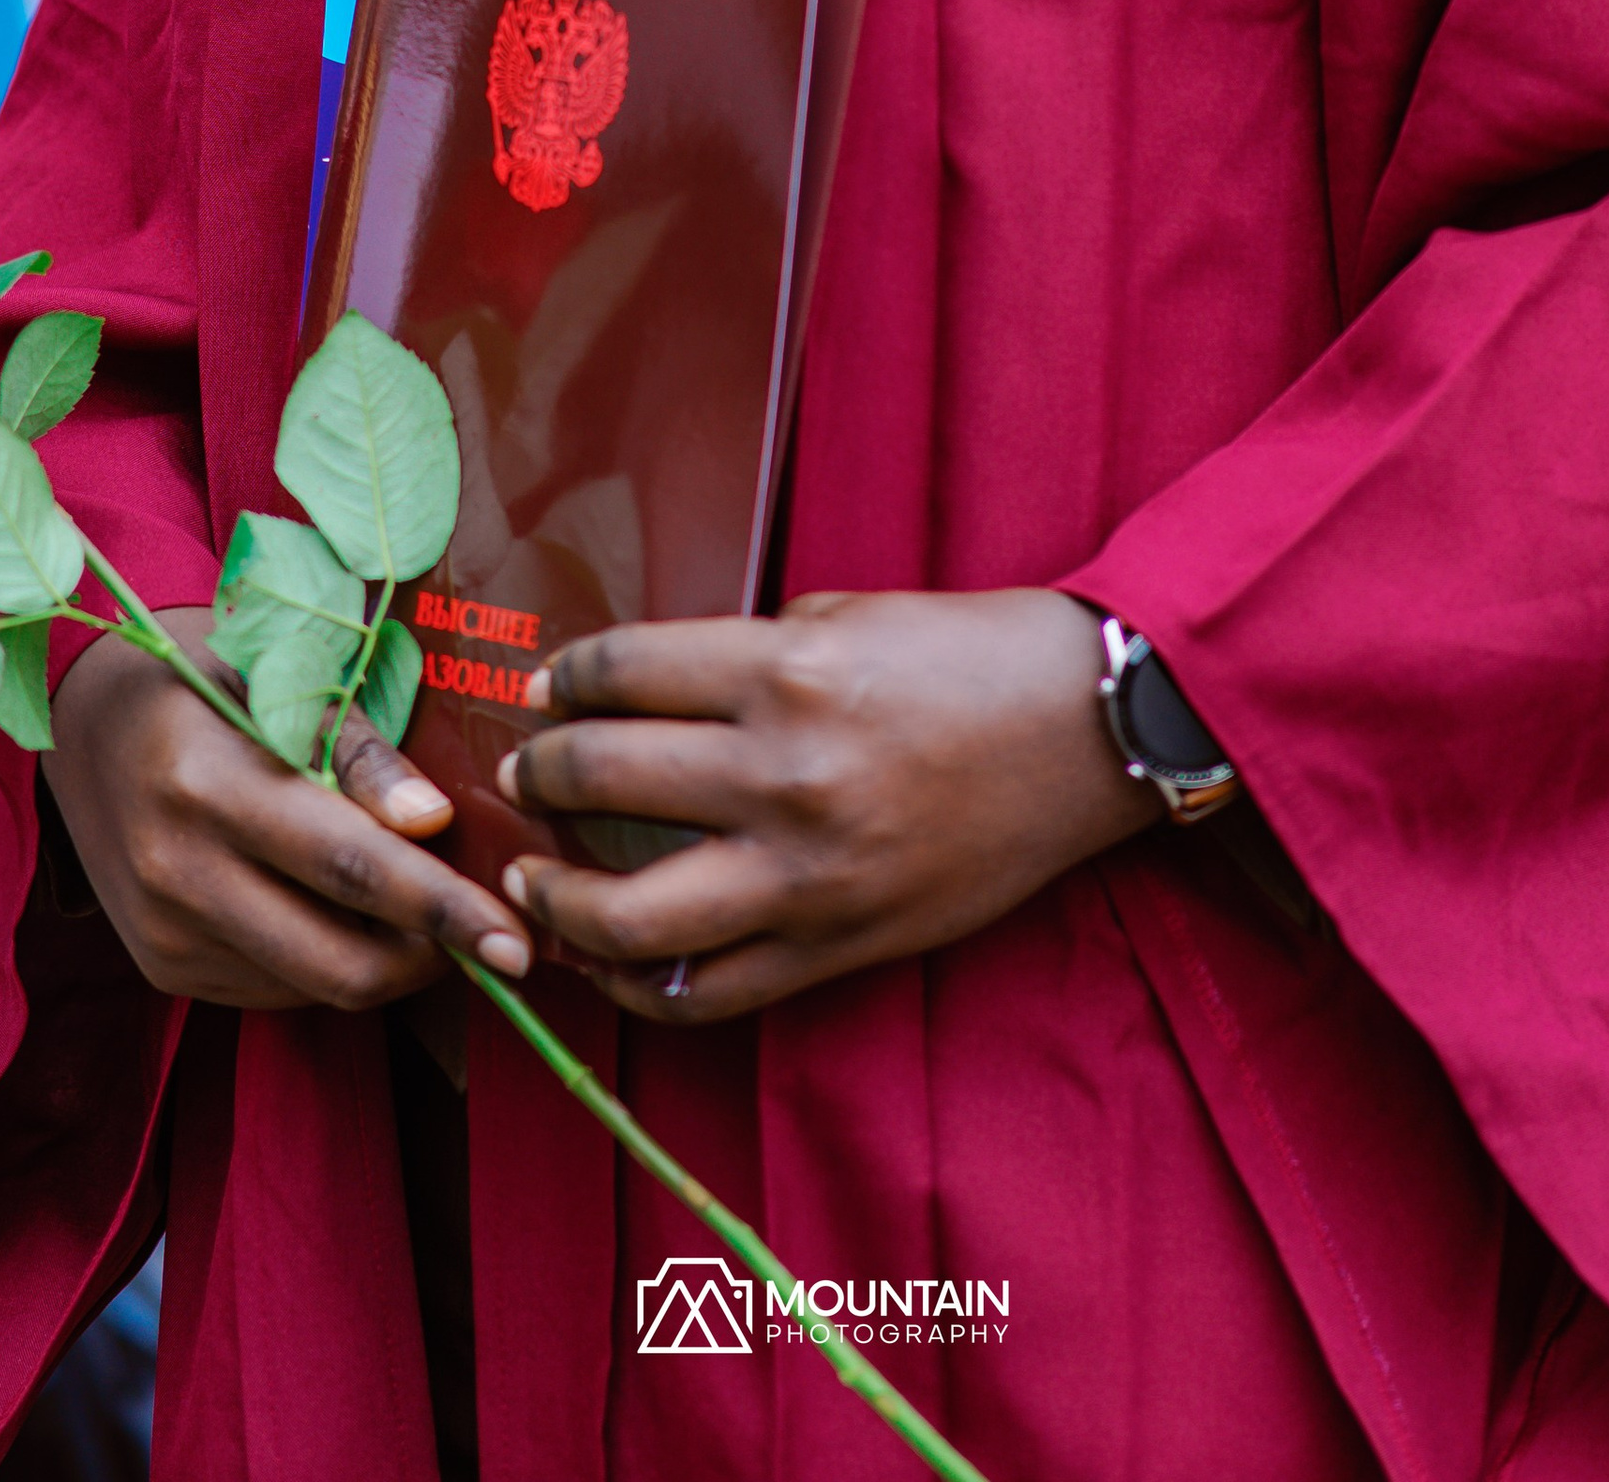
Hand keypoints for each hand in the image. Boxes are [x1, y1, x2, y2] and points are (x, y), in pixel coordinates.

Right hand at [47, 607, 532, 1010]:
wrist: (85, 715)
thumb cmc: (207, 674)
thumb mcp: (281, 673)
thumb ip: (355, 749)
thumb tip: (432, 822)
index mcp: (208, 784)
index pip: (349, 867)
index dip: (443, 909)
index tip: (516, 939)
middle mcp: (178, 873)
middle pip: (337, 960)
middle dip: (431, 957)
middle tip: (490, 929)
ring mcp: (164, 934)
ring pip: (313, 986)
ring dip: (385, 958)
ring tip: (413, 899)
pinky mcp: (162, 968)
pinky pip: (276, 988)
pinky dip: (328, 958)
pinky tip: (339, 904)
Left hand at [496, 586, 1154, 1022]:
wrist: (1084, 732)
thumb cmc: (966, 654)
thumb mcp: (844, 619)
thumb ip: (743, 657)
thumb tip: (644, 695)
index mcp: (785, 673)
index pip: (622, 674)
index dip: (565, 678)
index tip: (546, 687)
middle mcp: (784, 777)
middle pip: (603, 780)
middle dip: (542, 772)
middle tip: (524, 770)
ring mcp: (808, 877)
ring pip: (628, 915)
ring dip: (557, 895)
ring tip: (531, 878)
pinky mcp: (837, 946)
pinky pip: (707, 990)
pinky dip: (639, 982)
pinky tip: (608, 957)